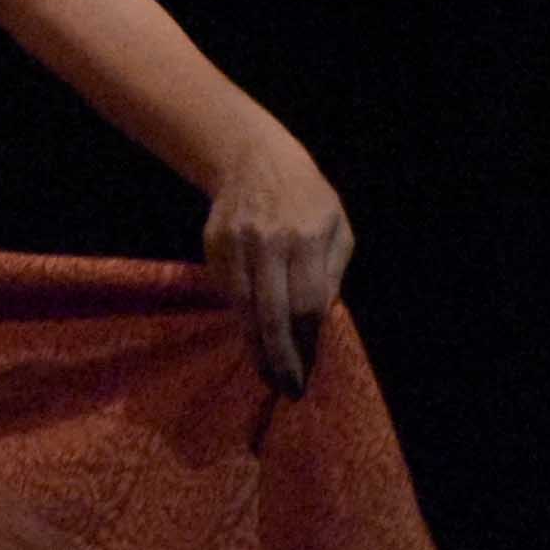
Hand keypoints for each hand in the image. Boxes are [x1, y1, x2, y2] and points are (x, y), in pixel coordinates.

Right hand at [201, 130, 352, 394]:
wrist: (253, 160)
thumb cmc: (307, 199)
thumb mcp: (337, 228)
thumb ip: (331, 275)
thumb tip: (317, 324)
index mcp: (307, 237)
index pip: (306, 304)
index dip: (307, 343)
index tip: (309, 370)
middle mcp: (268, 242)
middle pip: (272, 314)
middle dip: (280, 358)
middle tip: (288, 389)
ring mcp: (236, 244)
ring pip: (243, 309)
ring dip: (256, 348)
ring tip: (268, 375)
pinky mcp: (212, 246)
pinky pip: (227, 293)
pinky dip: (240, 318)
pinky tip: (253, 336)